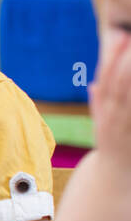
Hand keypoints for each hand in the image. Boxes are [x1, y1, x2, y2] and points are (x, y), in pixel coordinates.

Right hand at [90, 28, 130, 171]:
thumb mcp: (102, 126)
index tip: (121, 37)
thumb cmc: (112, 152)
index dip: (113, 58)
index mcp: (106, 113)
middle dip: (126, 62)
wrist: (112, 183)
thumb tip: (94, 84)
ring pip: (129, 99)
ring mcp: (126, 129)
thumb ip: (99, 104)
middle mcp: (114, 119)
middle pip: (120, 85)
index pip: (107, 80)